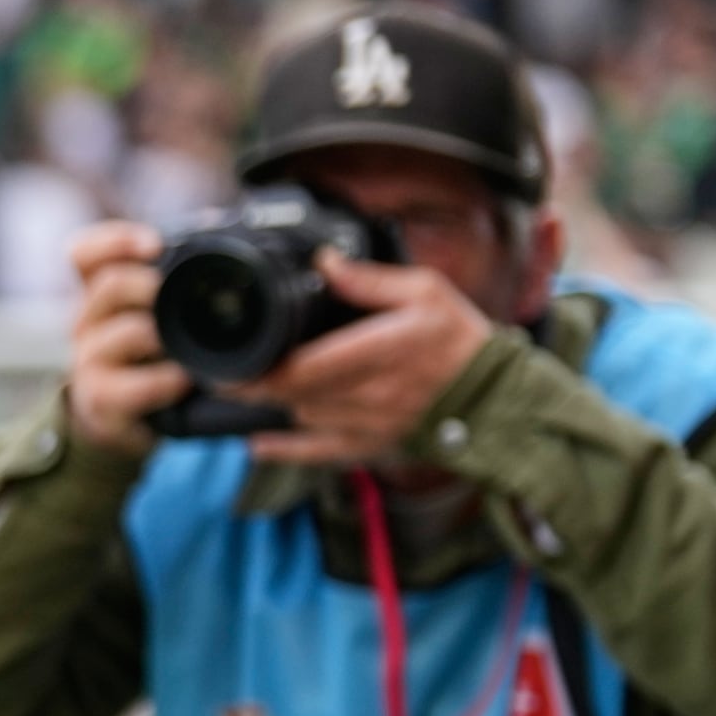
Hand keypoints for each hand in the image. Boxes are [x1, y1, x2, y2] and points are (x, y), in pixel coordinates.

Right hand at [62, 221, 186, 456]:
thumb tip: (215, 220)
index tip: (153, 244)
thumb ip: (173, 268)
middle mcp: (88, 322)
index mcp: (100, 291)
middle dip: (146, 284)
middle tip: (171, 290)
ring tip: (179, 341)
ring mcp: (90, 361)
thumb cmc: (146, 352)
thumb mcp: (152, 307)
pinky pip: (130, 387)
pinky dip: (162, 382)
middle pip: (106, 286)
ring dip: (156, 334)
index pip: (84, 253)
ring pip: (119, 335)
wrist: (121, 414)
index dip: (114, 242)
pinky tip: (183, 380)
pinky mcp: (101, 400)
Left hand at [235, 251, 499, 467]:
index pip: (305, 366)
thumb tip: (325, 262)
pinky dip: (286, 450)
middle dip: (253, 382)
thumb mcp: (425, 291)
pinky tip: (257, 443)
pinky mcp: (373, 444)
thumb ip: (369, 279)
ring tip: (243, 387)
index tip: (229, 358)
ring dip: (273, 404)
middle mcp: (370, 393)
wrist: (494, 394)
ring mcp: (369, 424)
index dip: (260, 367)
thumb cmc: (459, 340)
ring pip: (302, 417)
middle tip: (221, 369)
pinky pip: (321, 453)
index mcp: (380, 351)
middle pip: (293, 393)